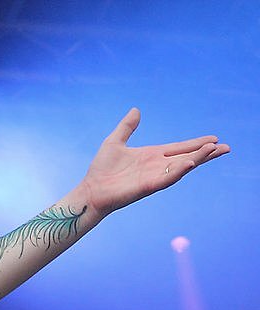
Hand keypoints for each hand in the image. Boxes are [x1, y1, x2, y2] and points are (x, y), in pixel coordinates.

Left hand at [81, 108, 229, 215]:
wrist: (91, 191)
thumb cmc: (101, 170)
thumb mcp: (114, 142)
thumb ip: (127, 127)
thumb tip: (136, 110)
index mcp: (152, 155)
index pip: (179, 148)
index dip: (196, 144)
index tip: (214, 138)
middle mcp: (157, 166)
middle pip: (187, 157)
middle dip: (206, 153)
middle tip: (226, 147)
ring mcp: (154, 176)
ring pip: (182, 167)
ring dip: (198, 159)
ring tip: (214, 150)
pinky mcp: (147, 186)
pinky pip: (167, 178)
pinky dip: (178, 171)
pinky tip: (190, 164)